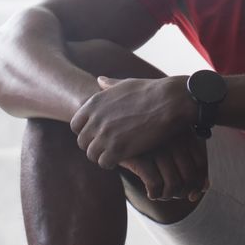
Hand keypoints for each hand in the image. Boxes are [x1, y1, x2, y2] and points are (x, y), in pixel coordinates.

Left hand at [70, 75, 196, 168]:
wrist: (170, 101)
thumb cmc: (151, 91)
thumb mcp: (125, 83)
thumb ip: (109, 85)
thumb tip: (99, 80)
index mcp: (94, 103)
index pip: (75, 125)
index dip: (86, 132)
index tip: (98, 135)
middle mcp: (95, 119)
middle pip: (82, 142)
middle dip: (93, 146)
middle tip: (108, 147)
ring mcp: (105, 134)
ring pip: (91, 154)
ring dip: (102, 156)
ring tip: (116, 154)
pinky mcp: (117, 148)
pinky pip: (104, 163)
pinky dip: (111, 163)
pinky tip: (123, 158)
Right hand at [119, 130, 208, 201]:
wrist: (113, 130)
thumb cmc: (145, 141)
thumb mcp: (169, 147)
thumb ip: (188, 167)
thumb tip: (199, 193)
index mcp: (181, 131)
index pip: (201, 163)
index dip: (198, 181)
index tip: (191, 191)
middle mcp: (171, 137)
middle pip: (189, 177)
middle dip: (182, 192)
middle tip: (172, 194)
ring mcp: (154, 147)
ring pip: (174, 184)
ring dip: (168, 196)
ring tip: (160, 194)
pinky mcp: (138, 156)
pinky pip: (155, 185)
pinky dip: (154, 194)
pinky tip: (150, 193)